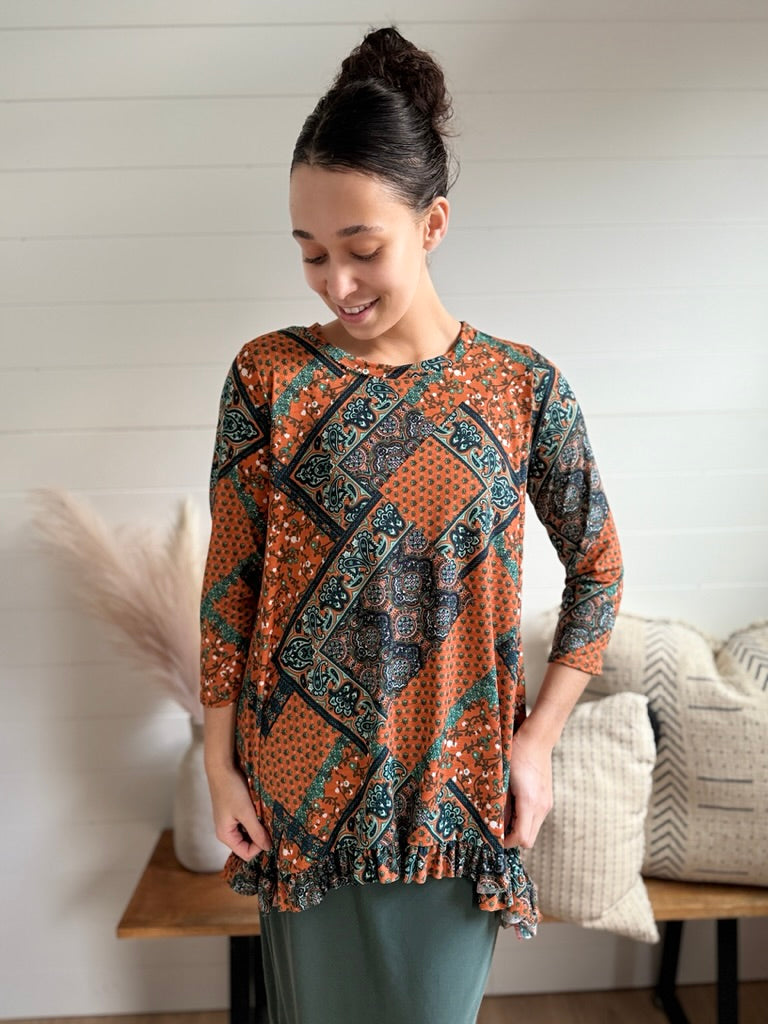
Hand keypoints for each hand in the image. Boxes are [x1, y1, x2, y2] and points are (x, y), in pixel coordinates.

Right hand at [206, 764, 271, 859]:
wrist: (222, 768)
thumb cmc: (231, 790)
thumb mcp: (246, 812)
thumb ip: (257, 832)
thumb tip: (267, 848)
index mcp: (225, 835)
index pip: (246, 853)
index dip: (259, 846)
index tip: (269, 832)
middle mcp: (226, 831)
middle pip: (247, 844)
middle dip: (259, 836)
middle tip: (269, 824)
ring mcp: (230, 822)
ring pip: (248, 833)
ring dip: (258, 827)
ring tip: (264, 815)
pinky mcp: (234, 813)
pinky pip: (247, 822)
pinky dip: (255, 819)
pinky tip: (260, 809)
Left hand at [502, 727, 553, 849]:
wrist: (537, 739)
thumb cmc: (516, 755)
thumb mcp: (502, 779)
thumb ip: (499, 802)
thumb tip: (492, 821)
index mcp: (530, 803)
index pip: (521, 838)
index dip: (506, 843)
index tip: (493, 837)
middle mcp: (542, 807)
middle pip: (529, 840)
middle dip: (512, 838)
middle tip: (496, 829)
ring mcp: (547, 804)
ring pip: (533, 830)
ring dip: (518, 829)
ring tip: (503, 815)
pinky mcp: (547, 799)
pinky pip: (536, 819)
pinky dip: (524, 819)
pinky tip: (513, 805)